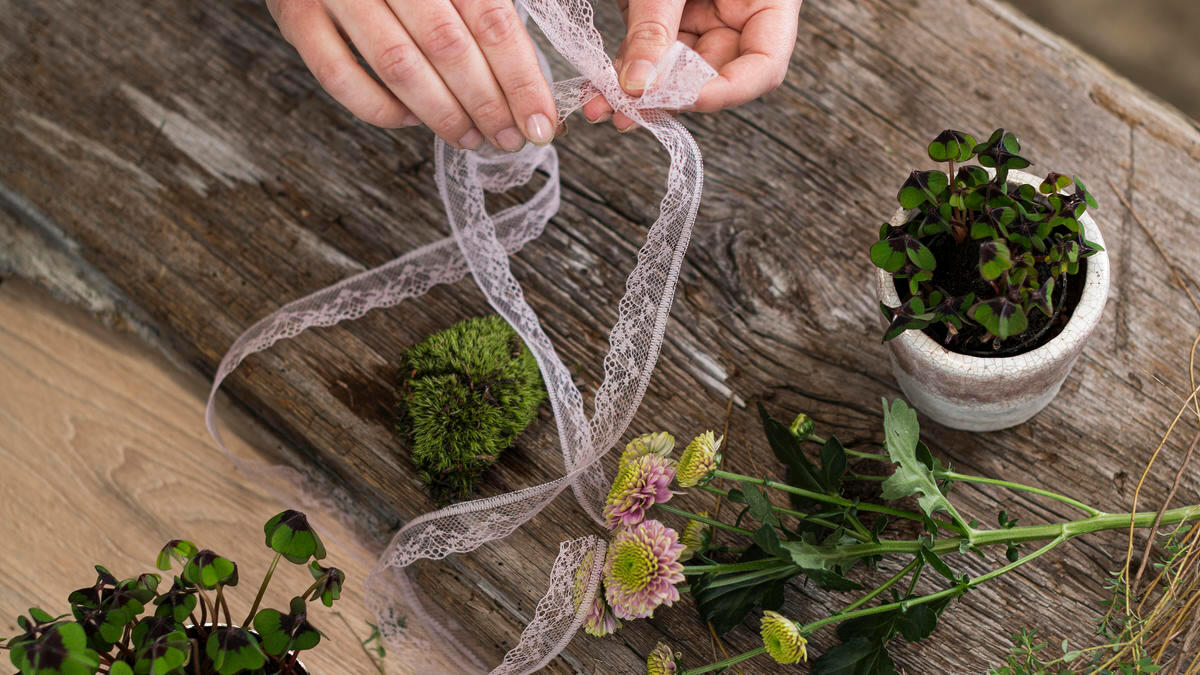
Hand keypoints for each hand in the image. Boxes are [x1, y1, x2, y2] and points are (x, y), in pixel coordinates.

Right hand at [266, 0, 557, 150]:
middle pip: (449, 48)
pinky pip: (340, 78)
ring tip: (469, 137)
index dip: (521, 80)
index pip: (493, 21)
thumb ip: (488, 10)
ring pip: (399, 67)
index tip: (541, 123)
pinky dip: (381, 109)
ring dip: (442, 115)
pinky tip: (411, 119)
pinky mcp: (296, 16)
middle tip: (509, 138)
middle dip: (487, 104)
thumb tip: (533, 83)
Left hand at [582, 0, 802, 130]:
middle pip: (713, 77)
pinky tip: (599, 92)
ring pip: (676, 74)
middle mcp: (739, 15)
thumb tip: (636, 86)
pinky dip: (626, 72)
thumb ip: (655, 26)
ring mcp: (705, 17)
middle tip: (624, 114)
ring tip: (599, 106)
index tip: (677, 100)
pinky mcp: (671, 17)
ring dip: (637, 94)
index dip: (723, 93)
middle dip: (666, 99)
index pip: (762, 68)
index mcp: (766, 1)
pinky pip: (652, 55)